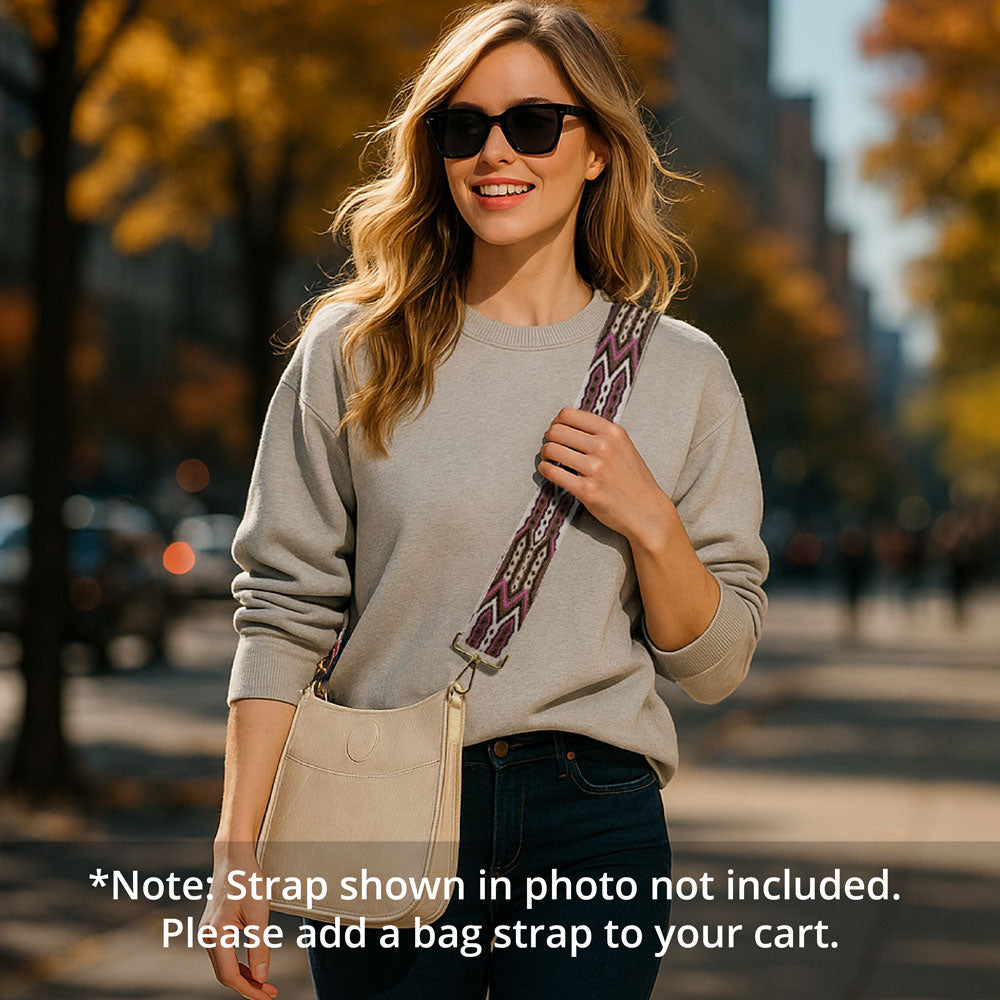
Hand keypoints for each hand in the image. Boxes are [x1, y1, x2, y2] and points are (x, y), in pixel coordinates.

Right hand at [201, 850, 277, 998]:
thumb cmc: (248, 881)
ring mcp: (208, 932)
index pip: (230, 975)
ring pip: (223, 966)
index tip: (267, 996)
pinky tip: (253, 969)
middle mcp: (207, 936)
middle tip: (270, 993)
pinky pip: (223, 955)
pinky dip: (238, 965)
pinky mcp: (213, 928)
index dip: (249, 989)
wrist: (234, 859)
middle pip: (224, 974)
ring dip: (243, 977)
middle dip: (247, 987)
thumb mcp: (259, 913)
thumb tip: (261, 977)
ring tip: (265, 984)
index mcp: (216, 934)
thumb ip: (259, 946)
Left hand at [538, 407, 674, 546]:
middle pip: (556, 430)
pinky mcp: (586, 490)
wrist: (646, 511)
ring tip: (550, 460)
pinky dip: (545, 470)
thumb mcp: (623, 446)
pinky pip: (552, 472)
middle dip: (549, 439)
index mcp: (612, 432)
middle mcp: (604, 446)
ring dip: (545, 455)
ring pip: (551, 449)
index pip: (568, 414)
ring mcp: (595, 468)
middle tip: (551, 448)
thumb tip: (566, 424)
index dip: (557, 423)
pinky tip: (550, 471)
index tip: (557, 432)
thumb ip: (600, 433)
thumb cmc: (632, 480)